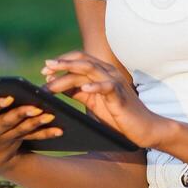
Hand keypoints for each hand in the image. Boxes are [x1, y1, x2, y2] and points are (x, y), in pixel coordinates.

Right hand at [0, 88, 62, 175]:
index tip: (7, 96)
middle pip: (7, 123)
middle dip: (21, 115)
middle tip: (34, 105)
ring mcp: (7, 140)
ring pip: (24, 130)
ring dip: (37, 123)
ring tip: (49, 112)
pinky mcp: (22, 143)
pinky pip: (37, 139)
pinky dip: (48, 134)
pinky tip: (59, 127)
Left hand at [40, 51, 170, 148]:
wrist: (143, 128)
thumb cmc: (117, 116)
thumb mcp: (92, 102)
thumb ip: (77, 92)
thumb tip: (53, 86)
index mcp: (100, 73)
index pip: (79, 59)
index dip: (62, 61)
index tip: (44, 70)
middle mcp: (107, 73)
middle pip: (82, 61)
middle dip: (61, 64)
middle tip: (45, 68)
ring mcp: (115, 82)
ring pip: (90, 70)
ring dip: (69, 72)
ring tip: (54, 75)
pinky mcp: (121, 96)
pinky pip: (107, 87)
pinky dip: (95, 86)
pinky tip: (84, 89)